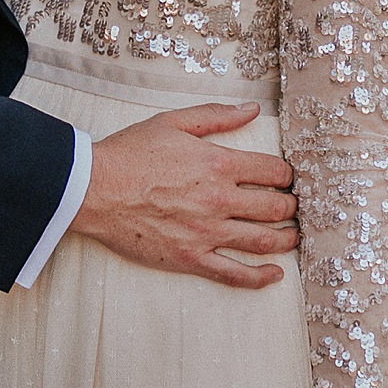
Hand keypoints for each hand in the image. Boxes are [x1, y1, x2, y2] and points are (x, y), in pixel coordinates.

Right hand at [73, 104, 297, 289]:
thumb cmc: (130, 154)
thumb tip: (252, 110)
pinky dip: (259, 277)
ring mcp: (207, 232)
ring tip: (293, 237)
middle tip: (293, 207)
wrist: (94, 189)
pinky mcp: (191, 258)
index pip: (272, 171)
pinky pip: (234, 274)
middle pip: (274, 208)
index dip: (287, 175)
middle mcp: (219, 200)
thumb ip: (216, 116)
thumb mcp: (173, 122)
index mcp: (218, 164)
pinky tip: (274, 275)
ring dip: (286, 240)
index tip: (287, 178)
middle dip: (290, 207)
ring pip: (262, 241)